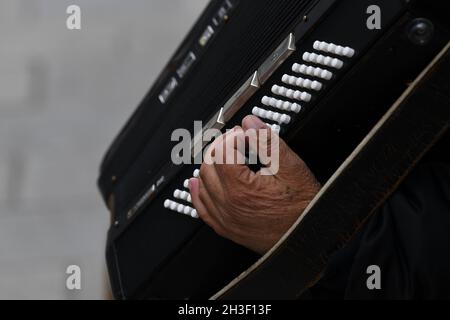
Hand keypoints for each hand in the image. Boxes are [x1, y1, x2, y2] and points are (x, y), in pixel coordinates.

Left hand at [189, 115, 320, 253]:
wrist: (309, 238)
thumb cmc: (304, 208)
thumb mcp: (291, 168)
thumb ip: (267, 142)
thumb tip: (250, 122)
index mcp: (241, 188)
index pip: (223, 151)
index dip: (233, 136)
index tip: (244, 133)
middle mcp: (228, 205)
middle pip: (209, 165)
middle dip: (220, 147)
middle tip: (236, 140)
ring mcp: (226, 219)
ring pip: (202, 185)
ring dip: (210, 166)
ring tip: (224, 156)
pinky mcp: (227, 229)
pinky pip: (202, 209)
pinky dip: (198, 192)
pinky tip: (197, 183)